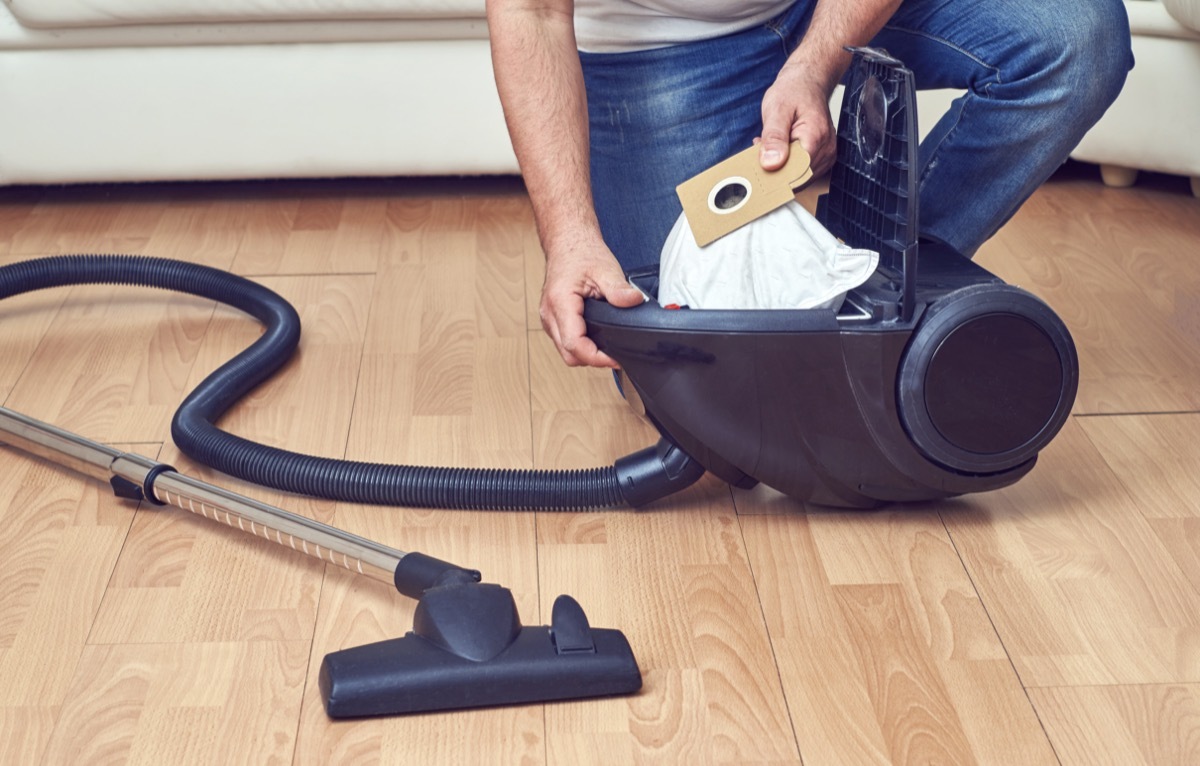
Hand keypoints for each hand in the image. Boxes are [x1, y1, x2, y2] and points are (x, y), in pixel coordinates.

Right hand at [539, 236, 644, 367]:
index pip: (575, 344)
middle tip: (616, 354)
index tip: (616, 358)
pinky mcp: (553, 319)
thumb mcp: (606, 269)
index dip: (597, 358)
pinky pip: (564, 342)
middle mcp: (549, 314)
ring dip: (586, 353)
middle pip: (569, 355)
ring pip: (566, 351)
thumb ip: (619, 289)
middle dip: (593, 359)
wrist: (567, 242)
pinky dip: (581, 345)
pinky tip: (596, 337)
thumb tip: (634, 302)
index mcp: (560, 303)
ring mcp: (548, 318)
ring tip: (607, 346)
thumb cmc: (581, 253)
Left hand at [757, 66, 836, 176]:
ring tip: (772, 144)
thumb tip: (771, 163)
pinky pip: (803, 170)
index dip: (775, 173)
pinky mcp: (822, 157)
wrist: (808, 81)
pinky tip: (780, 149)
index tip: (759, 163)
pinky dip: (788, 164)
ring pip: (799, 176)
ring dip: (781, 166)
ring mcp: (827, 155)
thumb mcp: (777, 109)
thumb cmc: (794, 91)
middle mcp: (826, 149)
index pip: (794, 172)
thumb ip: (774, 138)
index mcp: (815, 138)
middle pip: (797, 176)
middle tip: (762, 148)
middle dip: (776, 168)